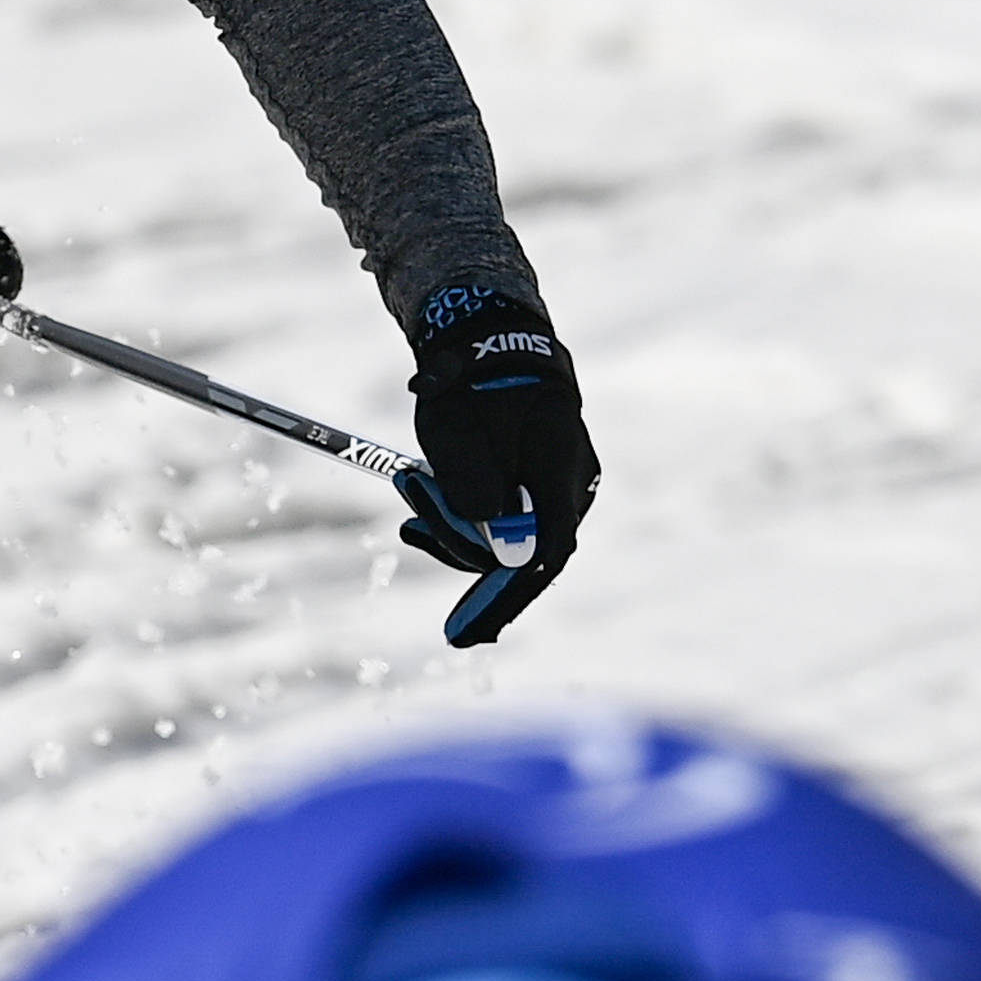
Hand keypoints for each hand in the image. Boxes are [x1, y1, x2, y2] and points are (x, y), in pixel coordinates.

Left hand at [401, 284, 594, 645]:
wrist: (490, 349)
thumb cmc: (471, 382)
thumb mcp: (452, 427)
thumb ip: (470, 484)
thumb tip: (491, 548)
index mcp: (558, 462)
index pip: (547, 547)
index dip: (510, 595)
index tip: (472, 631)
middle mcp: (569, 484)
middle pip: (524, 552)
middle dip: (463, 551)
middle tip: (412, 532)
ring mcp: (558, 491)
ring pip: (510, 543)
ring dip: (455, 535)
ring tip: (412, 505)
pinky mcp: (537, 494)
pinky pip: (504, 528)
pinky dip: (461, 529)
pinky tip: (420, 522)